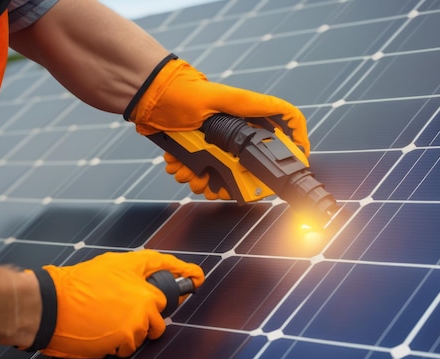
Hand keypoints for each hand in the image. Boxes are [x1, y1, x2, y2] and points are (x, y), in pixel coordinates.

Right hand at [28, 250, 203, 358]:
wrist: (52, 305)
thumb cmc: (81, 282)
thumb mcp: (117, 262)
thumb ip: (146, 265)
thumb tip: (171, 267)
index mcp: (146, 288)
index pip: (174, 285)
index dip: (188, 277)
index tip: (199, 278)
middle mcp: (146, 308)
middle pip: (160, 316)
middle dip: (149, 312)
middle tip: (125, 306)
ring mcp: (135, 328)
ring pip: (146, 332)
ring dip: (135, 328)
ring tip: (110, 317)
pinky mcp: (122, 344)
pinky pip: (130, 347)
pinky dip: (121, 342)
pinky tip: (104, 330)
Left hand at [126, 54, 309, 198]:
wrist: (146, 97)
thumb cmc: (180, 90)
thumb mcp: (220, 97)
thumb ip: (252, 105)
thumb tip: (287, 117)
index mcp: (249, 116)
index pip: (282, 132)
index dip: (293, 149)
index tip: (292, 168)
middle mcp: (237, 132)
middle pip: (250, 168)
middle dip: (233, 182)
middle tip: (219, 186)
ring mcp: (217, 144)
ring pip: (223, 177)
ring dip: (205, 181)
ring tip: (190, 171)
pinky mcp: (198, 152)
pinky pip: (201, 175)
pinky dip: (189, 175)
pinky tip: (178, 165)